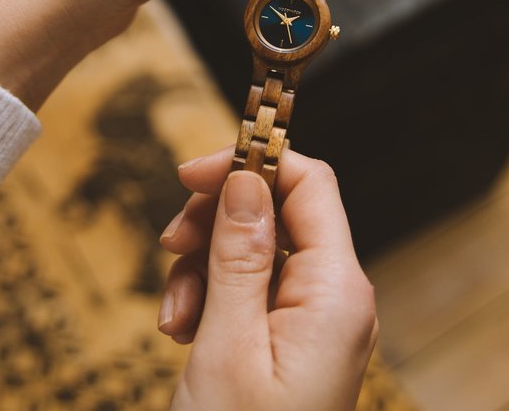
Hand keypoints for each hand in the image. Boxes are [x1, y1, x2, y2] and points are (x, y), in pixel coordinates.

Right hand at [158, 147, 378, 410]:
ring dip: (204, 268)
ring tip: (174, 317)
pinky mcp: (294, 338)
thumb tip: (244, 178)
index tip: (192, 173)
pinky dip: (213, 298)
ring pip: (256, 251)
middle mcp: (336, 298)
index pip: (309, 184)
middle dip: (217, 222)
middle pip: (278, 213)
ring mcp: (317, 320)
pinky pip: (253, 290)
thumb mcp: (227, 345)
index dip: (252, 163)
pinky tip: (185, 330)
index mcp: (336, 292)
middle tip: (172, 243)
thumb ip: (238, 256)